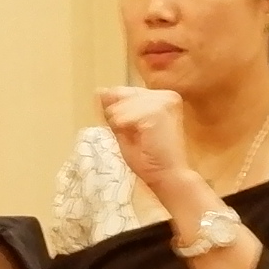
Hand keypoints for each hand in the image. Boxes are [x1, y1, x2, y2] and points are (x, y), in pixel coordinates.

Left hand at [99, 84, 201, 200]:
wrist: (168, 177)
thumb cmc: (150, 159)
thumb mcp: (125, 130)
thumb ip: (114, 111)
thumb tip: (100, 91)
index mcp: (161, 98)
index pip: (124, 92)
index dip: (119, 113)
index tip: (131, 132)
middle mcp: (166, 95)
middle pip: (121, 93)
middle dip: (120, 116)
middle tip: (138, 138)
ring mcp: (164, 101)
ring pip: (122, 103)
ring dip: (122, 123)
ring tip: (139, 139)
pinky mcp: (159, 111)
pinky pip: (127, 113)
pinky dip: (125, 127)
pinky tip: (139, 138)